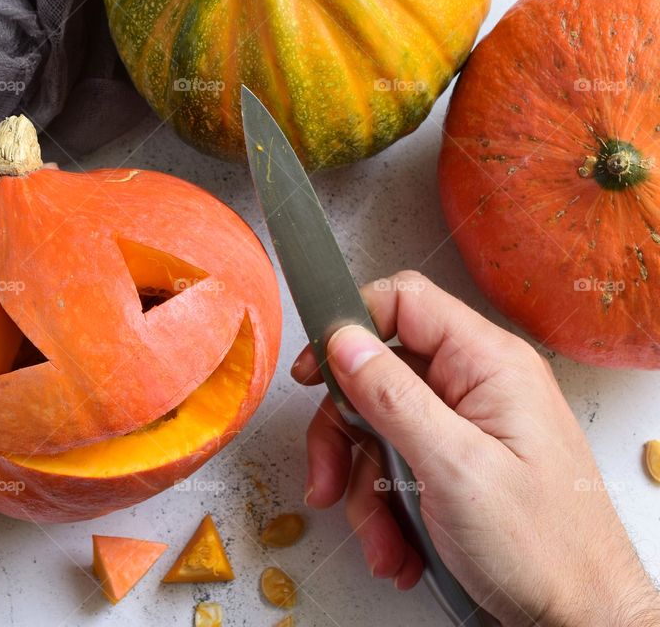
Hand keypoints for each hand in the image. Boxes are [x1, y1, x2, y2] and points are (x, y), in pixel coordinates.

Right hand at [293, 271, 659, 625]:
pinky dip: (385, 509)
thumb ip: (394, 397)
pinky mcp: (457, 461)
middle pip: (379, 375)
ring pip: (380, 430)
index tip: (315, 372)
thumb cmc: (544, 548)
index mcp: (488, 364)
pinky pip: (398, 466)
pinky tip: (399, 547)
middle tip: (327, 478)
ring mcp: (467, 425)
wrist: (584, 616)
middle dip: (345, 434)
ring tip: (380, 539)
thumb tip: (343, 340)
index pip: (405, 302)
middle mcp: (477, 385)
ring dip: (363, 488)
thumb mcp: (455, 468)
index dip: (349, 326)